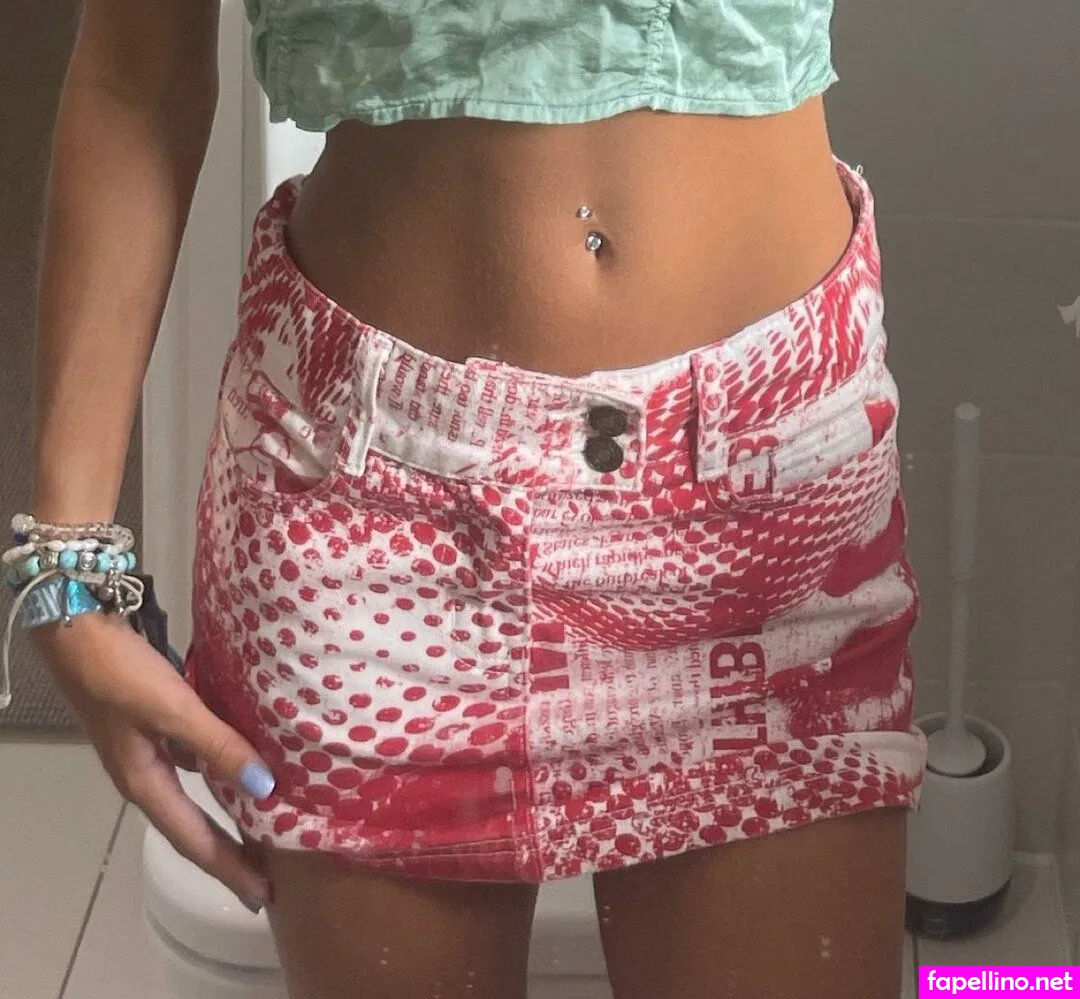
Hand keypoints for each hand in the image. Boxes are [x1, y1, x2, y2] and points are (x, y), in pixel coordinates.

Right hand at [33, 612, 273, 909]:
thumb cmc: (121, 673)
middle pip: (195, 826)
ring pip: (197, 793)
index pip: (195, 841)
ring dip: (227, 813)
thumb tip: (265, 786)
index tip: (262, 897)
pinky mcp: (154, 725)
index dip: (230, 868)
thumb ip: (218, 746)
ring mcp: (148, 751)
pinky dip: (222, 769)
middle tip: (267, 879)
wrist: (77, 630)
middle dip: (229, 853)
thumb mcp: (172, 709)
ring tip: (264, 824)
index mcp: (146, 784)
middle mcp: (147, 776)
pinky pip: (197, 759)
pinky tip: (246, 760)